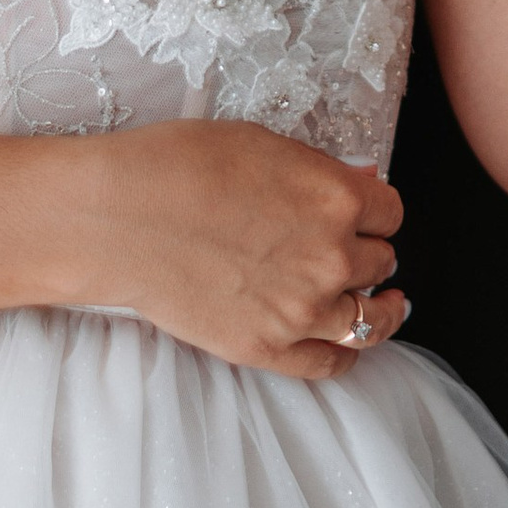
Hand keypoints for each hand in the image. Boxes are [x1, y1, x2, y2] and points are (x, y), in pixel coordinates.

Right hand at [66, 118, 407, 380]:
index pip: (390, 212)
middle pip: (381, 262)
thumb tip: (359, 180)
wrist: (117, 218)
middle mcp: (331, 256)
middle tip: (351, 251)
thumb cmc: (176, 166)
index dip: (377, 213)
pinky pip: (332, 363)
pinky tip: (347, 345)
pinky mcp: (268, 347)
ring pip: (371, 318)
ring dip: (380, 309)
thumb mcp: (260, 144)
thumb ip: (318, 170)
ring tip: (385, 306)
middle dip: (368, 253)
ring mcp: (302, 309)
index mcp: (335, 198)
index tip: (369, 217)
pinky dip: (346, 354)